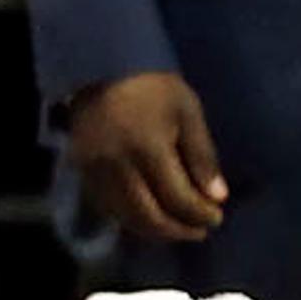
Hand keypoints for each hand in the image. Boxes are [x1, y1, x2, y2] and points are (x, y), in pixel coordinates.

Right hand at [67, 69, 229, 243]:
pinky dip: (131, 220)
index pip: (177, 198)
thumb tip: (217, 198)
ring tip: (177, 228)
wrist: (101, 68)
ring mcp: (96, 172)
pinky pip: (108, 208)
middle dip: (179, 230)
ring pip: (126, 218)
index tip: (217, 217)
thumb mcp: (187, 111)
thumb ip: (202, 156)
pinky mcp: (83, 173)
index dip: (200, 214)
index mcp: (148, 149)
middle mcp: (119, 167)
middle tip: (200, 231)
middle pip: (150, 217)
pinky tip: (149, 217)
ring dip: (155, 231)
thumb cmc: (152, 86)